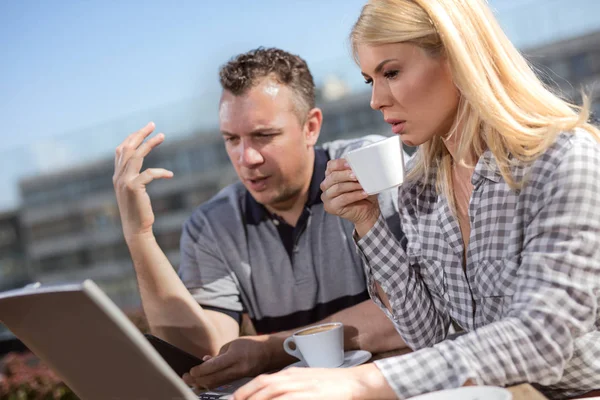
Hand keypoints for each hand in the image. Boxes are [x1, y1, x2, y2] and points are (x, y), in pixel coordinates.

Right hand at [112, 122, 172, 238]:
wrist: (136, 229)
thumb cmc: (138, 211)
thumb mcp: (134, 192)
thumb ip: (135, 178)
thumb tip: (143, 168)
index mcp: (117, 175)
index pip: (121, 150)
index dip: (132, 137)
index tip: (145, 129)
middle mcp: (118, 176)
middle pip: (128, 148)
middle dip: (140, 134)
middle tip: (152, 124)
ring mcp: (124, 181)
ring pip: (136, 156)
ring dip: (150, 144)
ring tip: (162, 136)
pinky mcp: (134, 188)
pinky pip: (149, 173)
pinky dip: (161, 172)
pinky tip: (170, 175)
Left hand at [183, 336, 291, 389]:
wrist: (270, 352)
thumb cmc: (251, 345)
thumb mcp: (233, 344)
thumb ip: (218, 354)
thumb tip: (204, 362)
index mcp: (235, 356)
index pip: (212, 366)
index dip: (199, 371)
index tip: (190, 371)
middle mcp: (238, 368)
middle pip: (213, 379)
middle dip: (197, 380)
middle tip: (186, 378)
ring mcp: (240, 376)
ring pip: (217, 384)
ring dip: (203, 384)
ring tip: (192, 382)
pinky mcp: (241, 380)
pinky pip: (223, 384)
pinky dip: (212, 383)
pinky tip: (204, 382)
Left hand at [231, 364, 395, 399]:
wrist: (358, 382)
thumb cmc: (334, 385)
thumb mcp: (308, 383)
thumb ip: (290, 388)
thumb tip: (275, 396)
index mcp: (292, 374)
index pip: (261, 381)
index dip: (245, 390)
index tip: (236, 399)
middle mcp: (294, 378)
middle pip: (262, 386)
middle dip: (246, 396)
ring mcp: (302, 386)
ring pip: (271, 392)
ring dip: (256, 399)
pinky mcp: (310, 395)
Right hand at [320, 159, 379, 232]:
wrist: (368, 210)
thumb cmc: (363, 192)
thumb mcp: (361, 179)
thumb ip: (356, 170)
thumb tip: (360, 162)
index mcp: (330, 175)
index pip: (331, 165)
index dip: (340, 164)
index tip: (351, 164)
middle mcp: (326, 185)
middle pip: (333, 177)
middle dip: (346, 175)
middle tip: (358, 175)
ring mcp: (326, 197)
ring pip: (338, 188)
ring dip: (352, 186)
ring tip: (363, 186)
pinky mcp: (330, 207)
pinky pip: (342, 199)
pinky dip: (354, 195)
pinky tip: (363, 193)